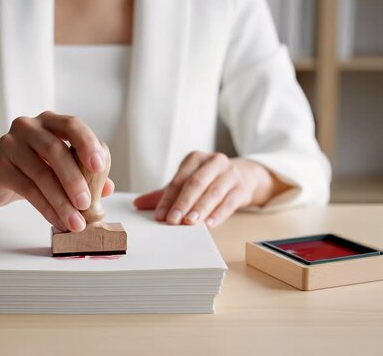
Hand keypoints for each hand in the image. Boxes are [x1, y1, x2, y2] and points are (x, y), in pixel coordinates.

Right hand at [0, 111, 114, 231]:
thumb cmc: (32, 168)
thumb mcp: (60, 168)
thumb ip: (85, 173)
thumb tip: (108, 188)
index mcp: (49, 121)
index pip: (71, 125)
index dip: (87, 143)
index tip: (99, 166)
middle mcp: (28, 127)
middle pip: (54, 149)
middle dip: (74, 179)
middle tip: (87, 203)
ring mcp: (10, 144)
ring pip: (41, 173)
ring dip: (61, 201)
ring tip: (75, 221)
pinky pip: (27, 189)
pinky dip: (46, 208)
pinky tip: (58, 221)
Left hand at [133, 151, 289, 227]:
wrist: (244, 176)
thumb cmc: (209, 181)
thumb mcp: (187, 183)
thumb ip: (163, 195)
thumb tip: (137, 204)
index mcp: (195, 159)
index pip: (179, 180)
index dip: (168, 199)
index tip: (159, 216)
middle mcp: (214, 162)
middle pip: (196, 183)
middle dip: (183, 203)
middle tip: (172, 221)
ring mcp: (230, 174)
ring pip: (214, 192)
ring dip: (200, 209)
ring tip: (189, 223)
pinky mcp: (242, 188)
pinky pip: (230, 202)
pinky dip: (218, 214)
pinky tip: (209, 224)